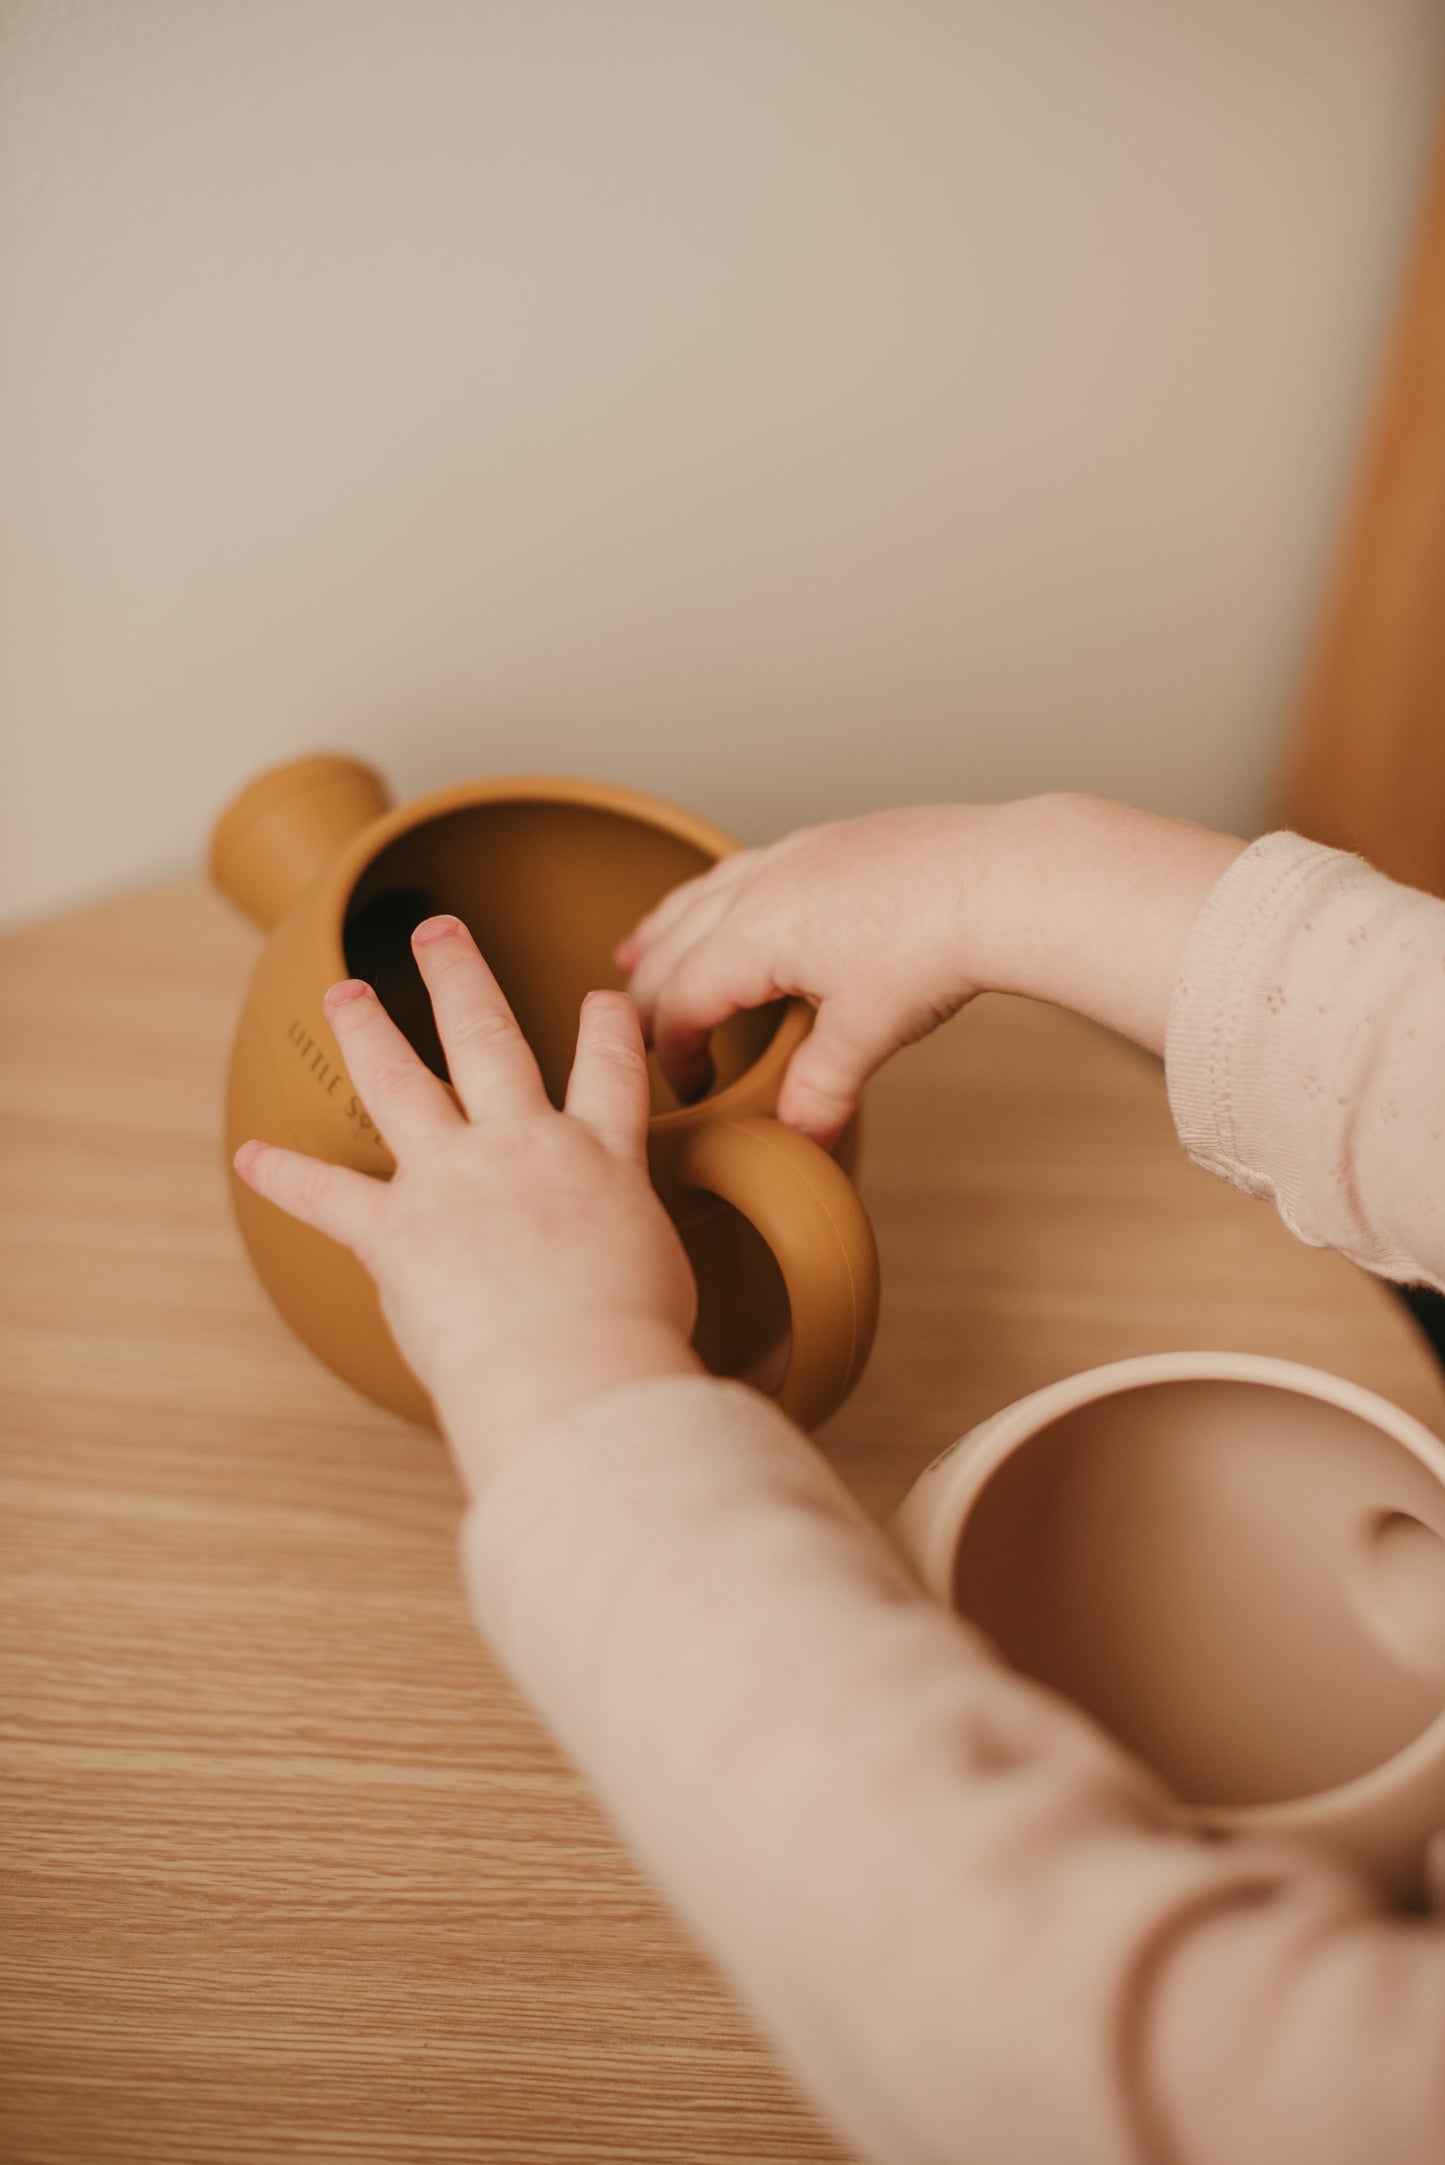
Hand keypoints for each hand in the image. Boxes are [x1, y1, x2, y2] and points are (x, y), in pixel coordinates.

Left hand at [232, 915, 700, 1492]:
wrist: (579, 1371)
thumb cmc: (632, 1339)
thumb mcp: (664, 1272)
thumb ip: (631, 1248)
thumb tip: (621, 1275)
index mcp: (602, 1159)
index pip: (610, 1070)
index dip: (606, 1028)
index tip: (602, 998)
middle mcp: (525, 1148)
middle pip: (489, 1039)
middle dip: (459, 979)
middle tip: (438, 935)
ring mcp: (456, 1181)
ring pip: (403, 1084)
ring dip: (368, 1032)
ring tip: (344, 993)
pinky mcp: (398, 1231)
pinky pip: (330, 1196)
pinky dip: (287, 1178)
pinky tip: (252, 1157)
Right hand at [617, 795, 1250, 1143]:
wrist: (1002, 877)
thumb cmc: (936, 945)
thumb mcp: (867, 1034)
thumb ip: (821, 1090)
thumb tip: (798, 1141)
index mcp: (754, 935)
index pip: (681, 1001)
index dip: (674, 1051)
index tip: (692, 1089)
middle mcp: (759, 886)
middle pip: (673, 945)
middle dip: (648, 995)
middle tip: (636, 1034)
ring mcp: (792, 855)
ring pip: (700, 895)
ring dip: (662, 931)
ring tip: (634, 950)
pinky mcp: (826, 840)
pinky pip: (744, 867)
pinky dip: (714, 895)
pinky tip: (728, 902)